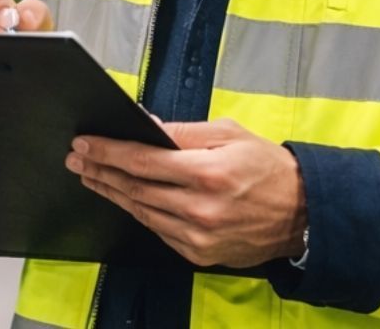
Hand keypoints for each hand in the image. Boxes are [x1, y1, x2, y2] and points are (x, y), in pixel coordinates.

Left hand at [66, 119, 306, 268]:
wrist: (302, 213)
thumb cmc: (268, 168)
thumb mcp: (229, 134)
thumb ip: (184, 132)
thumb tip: (145, 125)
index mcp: (207, 173)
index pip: (142, 160)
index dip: (108, 152)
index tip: (84, 144)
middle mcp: (200, 208)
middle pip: (135, 189)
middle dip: (100, 171)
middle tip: (77, 160)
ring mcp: (199, 236)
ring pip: (141, 212)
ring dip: (112, 193)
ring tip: (91, 177)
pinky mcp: (200, 254)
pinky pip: (158, 231)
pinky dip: (138, 212)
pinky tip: (123, 198)